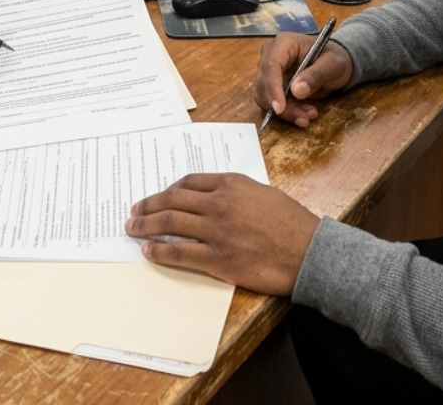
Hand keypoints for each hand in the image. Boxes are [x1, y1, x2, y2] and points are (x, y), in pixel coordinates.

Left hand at [125, 174, 320, 295]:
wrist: (310, 252)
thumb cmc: (293, 224)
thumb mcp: (264, 193)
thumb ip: (237, 192)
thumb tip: (215, 197)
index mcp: (231, 184)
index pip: (188, 182)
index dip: (168, 190)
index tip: (158, 196)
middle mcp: (219, 203)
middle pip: (172, 200)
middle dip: (148, 205)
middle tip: (134, 211)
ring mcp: (216, 231)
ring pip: (169, 223)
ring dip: (145, 225)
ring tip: (132, 228)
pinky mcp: (217, 259)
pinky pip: (179, 252)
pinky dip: (159, 250)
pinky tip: (148, 250)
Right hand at [253, 34, 353, 128]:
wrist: (333, 64)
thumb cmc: (334, 59)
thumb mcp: (332, 65)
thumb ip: (315, 75)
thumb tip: (296, 91)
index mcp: (284, 43)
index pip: (271, 65)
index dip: (273, 88)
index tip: (280, 108)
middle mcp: (271, 55)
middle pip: (265, 83)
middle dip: (282, 105)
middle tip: (304, 119)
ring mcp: (269, 70)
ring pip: (265, 96)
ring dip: (285, 111)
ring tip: (308, 115)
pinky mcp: (271, 84)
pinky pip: (271, 102)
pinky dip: (286, 111)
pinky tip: (304, 113)